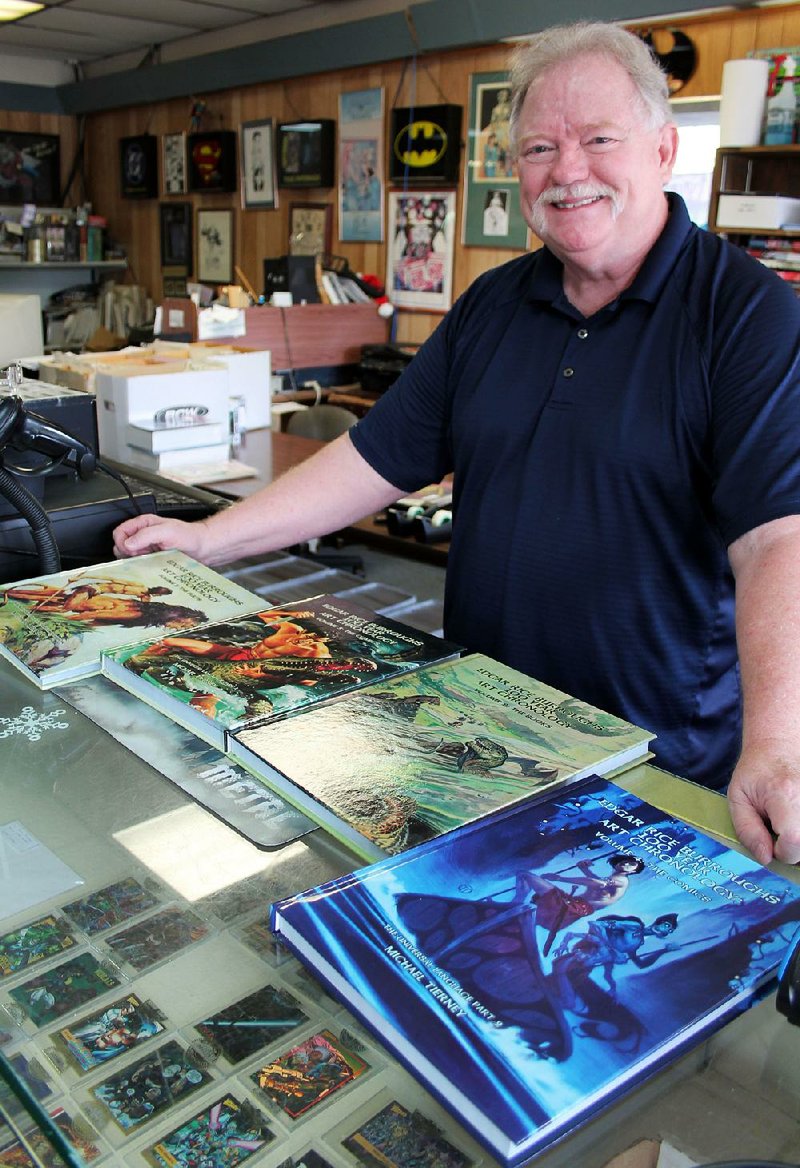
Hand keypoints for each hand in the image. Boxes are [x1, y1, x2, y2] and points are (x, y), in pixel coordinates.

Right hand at [113, 514, 209, 560]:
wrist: (203, 548)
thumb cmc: (189, 536)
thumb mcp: (167, 531)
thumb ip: (146, 535)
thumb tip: (129, 543)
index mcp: (143, 524)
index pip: (119, 532)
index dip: (122, 542)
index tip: (132, 550)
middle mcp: (143, 535)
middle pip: (121, 545)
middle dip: (127, 553)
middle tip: (141, 556)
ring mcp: (147, 547)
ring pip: (128, 557)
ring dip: (134, 561)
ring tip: (149, 560)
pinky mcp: (151, 558)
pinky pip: (139, 564)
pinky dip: (141, 567)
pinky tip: (152, 566)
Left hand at [727, 743, 799, 865]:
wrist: (779, 745)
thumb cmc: (755, 771)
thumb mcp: (738, 799)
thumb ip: (748, 831)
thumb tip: (766, 859)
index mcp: (785, 795)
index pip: (794, 841)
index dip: (782, 852)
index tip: (772, 844)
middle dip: (794, 850)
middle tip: (779, 833)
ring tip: (788, 825)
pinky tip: (794, 821)